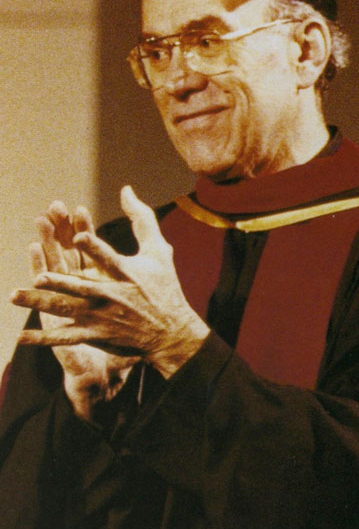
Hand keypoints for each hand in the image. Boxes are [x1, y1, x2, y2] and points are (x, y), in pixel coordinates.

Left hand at [12, 186, 208, 378]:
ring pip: (67, 309)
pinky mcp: (96, 334)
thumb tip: (125, 189)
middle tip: (39, 277)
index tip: (80, 237)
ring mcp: (103, 316)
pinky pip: (66, 337)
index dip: (95, 248)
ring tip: (16, 296)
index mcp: (127, 274)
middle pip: (82, 287)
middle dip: (60, 282)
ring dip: (41, 304)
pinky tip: (20, 336)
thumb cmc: (164, 286)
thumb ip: (141, 219)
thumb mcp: (158, 250)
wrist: (171, 332)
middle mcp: (114, 295)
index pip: (109, 258)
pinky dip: (43, 338)